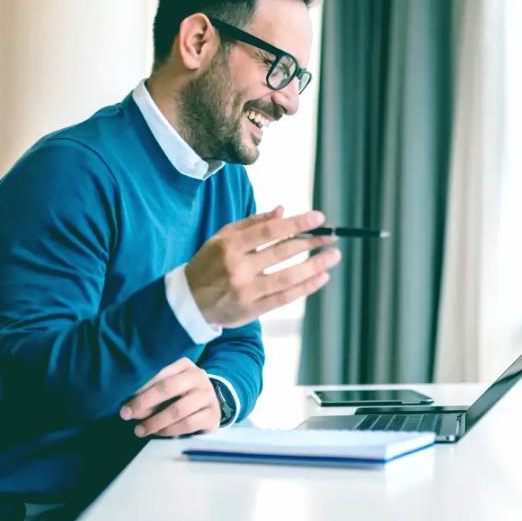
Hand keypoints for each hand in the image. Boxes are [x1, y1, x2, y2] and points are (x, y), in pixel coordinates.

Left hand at [120, 357, 217, 437]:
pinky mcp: (213, 415)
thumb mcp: (170, 387)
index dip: (140, 388)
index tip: (124, 402)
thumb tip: (128, 405)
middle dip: (144, 402)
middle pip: (167, 388)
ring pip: (177, 409)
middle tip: (126, 415)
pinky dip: (169, 430)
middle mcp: (198, 376)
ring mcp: (207, 395)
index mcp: (184, 365)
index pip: (159, 373)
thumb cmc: (182, 395)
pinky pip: (187, 424)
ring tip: (139, 430)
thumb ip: (152, 391)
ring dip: (155, 421)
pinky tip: (157, 434)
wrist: (211, 407)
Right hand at [184, 207, 340, 327]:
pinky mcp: (251, 310)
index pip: (271, 231)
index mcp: (230, 245)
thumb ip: (252, 223)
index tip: (319, 217)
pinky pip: (284, 297)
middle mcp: (238, 268)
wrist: (187, 300)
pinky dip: (306, 287)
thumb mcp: (222, 237)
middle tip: (331, 237)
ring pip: (288, 277)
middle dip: (312, 242)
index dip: (297, 223)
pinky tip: (321, 277)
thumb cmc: (209, 263)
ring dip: (315, 266)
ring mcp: (246, 291)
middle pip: (283, 253)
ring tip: (333, 256)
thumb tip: (283, 211)